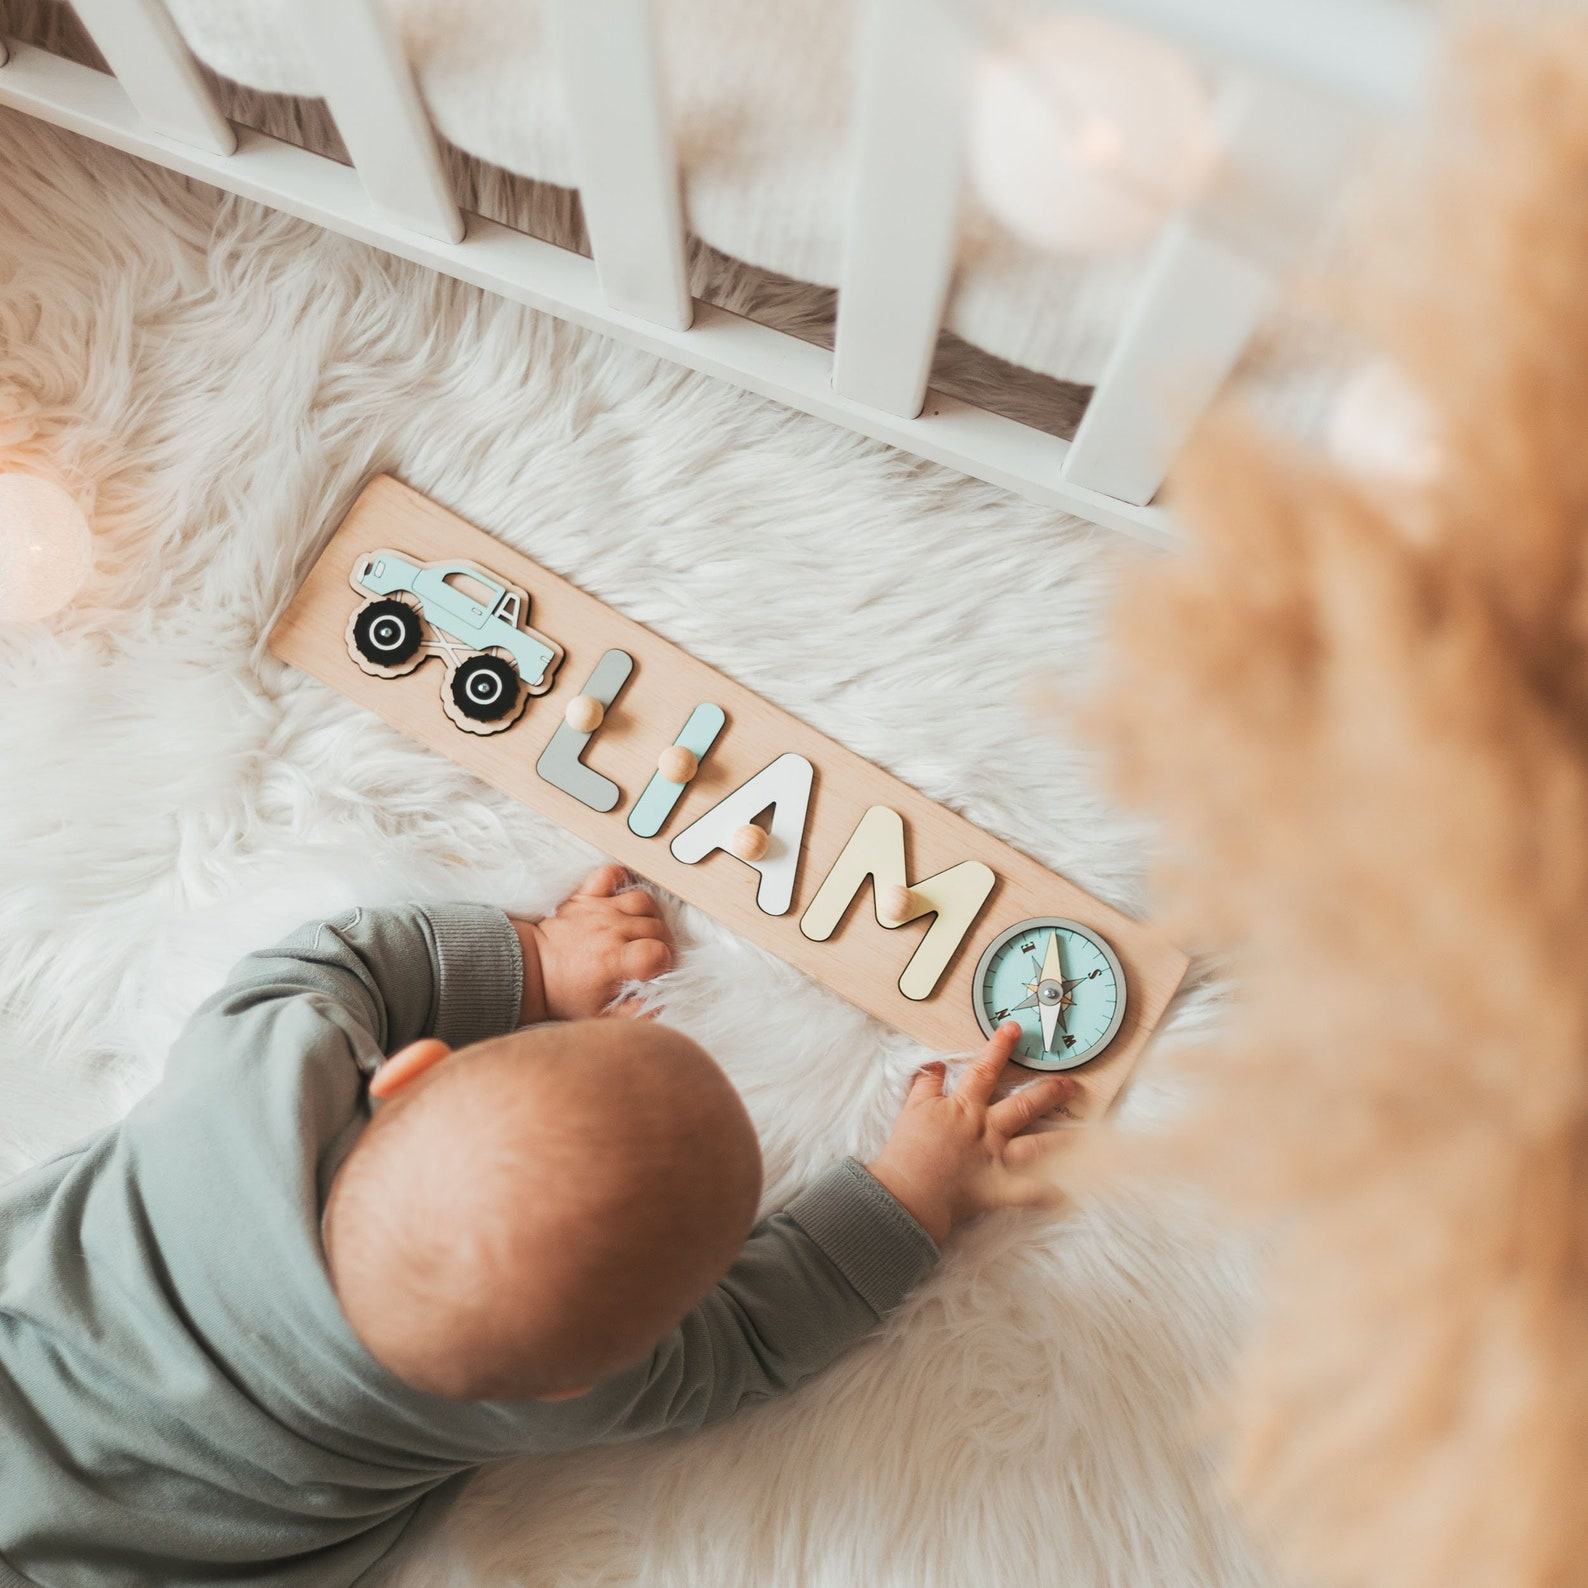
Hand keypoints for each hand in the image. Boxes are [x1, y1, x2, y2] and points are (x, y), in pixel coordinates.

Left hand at [512, 865, 672, 1022]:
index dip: (664, 962)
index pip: (658, 953)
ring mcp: (597, 910)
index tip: (655, 970)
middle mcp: (609, 931)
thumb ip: (635, 1013)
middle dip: (661, 942)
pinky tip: (622, 900)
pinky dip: (621, 880)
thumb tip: (661, 1004)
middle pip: (657, 927)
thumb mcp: (600, 1016)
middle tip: (649, 954)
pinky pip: (610, 875)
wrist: (529, 971)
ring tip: (641, 930)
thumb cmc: (565, 993)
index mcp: (613, 961)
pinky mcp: (585, 897)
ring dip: (649, 916)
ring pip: (643, 901)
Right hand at [865, 1023, 1074, 1244]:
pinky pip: (1031, 1192)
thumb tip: (936, 1064)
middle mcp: (986, 1129)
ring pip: (1037, 1145)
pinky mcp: (1000, 1188)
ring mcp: (997, 1159)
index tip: (1015, 1030)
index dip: (1000, 1047)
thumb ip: (926, 1083)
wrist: (909, 1190)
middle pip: (1023, 1105)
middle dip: (1047, 1092)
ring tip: (1085, 1133)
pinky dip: (1051, 1192)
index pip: (985, 1070)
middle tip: (1069, 1083)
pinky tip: (1071, 1190)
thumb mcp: (913, 1108)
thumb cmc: (908, 1150)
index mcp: (965, 1108)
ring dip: (1062, 1138)